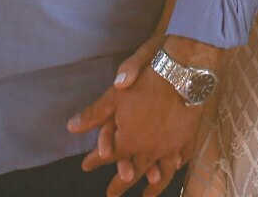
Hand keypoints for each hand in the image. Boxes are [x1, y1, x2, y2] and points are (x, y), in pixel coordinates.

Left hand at [69, 38, 195, 196]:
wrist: (183, 72)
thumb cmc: (146, 81)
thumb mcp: (115, 95)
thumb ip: (94, 114)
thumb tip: (71, 127)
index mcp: (128, 141)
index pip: (108, 155)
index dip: (95, 161)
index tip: (86, 167)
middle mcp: (149, 150)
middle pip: (132, 171)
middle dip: (120, 184)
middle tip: (112, 195)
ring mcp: (170, 147)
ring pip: (161, 173)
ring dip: (153, 186)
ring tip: (148, 196)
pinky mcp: (187, 138)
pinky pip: (181, 158)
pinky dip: (176, 165)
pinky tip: (174, 167)